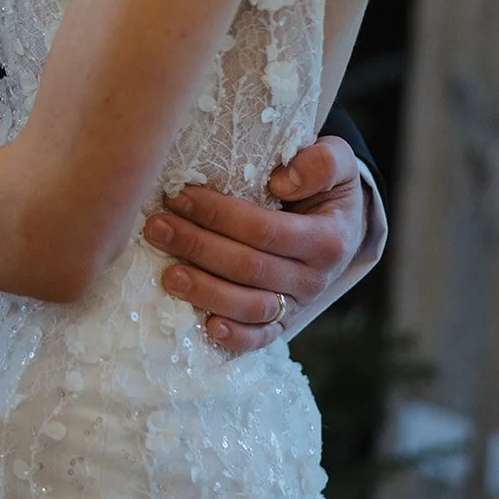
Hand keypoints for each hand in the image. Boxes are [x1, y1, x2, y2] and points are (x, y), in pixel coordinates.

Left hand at [142, 136, 367, 352]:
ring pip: (250, 307)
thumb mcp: (337, 161)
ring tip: (167, 274)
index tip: (180, 196)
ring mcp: (298, 304)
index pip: (265, 230)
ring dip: (205, 291)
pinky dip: (235, 337)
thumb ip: (321, 163)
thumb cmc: (324, 186)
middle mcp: (314, 277)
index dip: (220, 215)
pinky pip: (260, 337)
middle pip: (249, 268)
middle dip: (198, 247)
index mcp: (327, 238)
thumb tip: (282, 183)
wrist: (342, 226)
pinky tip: (206, 327)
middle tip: (157, 228)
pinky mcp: (283, 322)